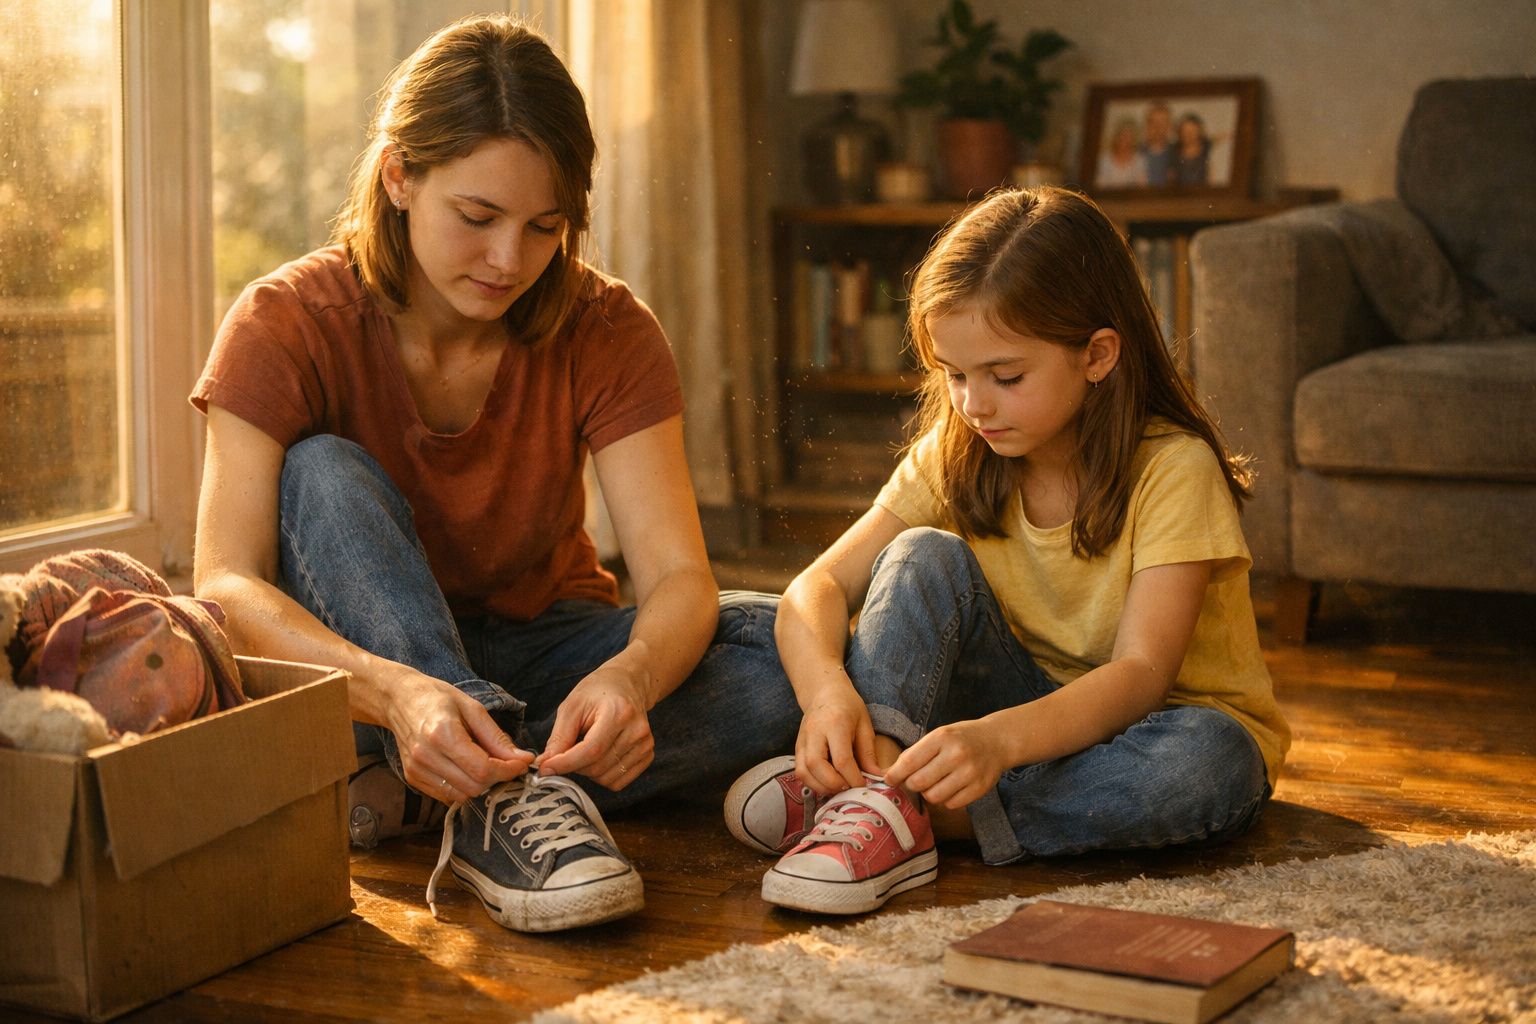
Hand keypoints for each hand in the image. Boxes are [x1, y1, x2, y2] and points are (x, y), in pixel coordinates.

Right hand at [387, 670, 533, 803]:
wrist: (399, 699)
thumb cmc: (438, 698)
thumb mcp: (473, 709)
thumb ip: (497, 738)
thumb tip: (523, 759)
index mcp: (442, 734)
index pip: (482, 769)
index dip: (507, 770)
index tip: (522, 764)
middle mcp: (426, 756)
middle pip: (474, 786)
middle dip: (496, 778)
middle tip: (505, 763)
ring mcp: (416, 770)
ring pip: (461, 796)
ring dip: (480, 785)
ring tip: (484, 764)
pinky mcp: (412, 778)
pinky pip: (446, 795)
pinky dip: (462, 787)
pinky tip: (465, 768)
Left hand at [536, 661, 653, 790]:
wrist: (626, 684)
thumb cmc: (597, 692)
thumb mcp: (572, 706)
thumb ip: (559, 738)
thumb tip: (546, 765)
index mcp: (619, 712)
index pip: (591, 750)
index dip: (566, 763)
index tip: (545, 768)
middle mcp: (637, 730)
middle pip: (597, 767)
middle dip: (574, 766)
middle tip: (567, 750)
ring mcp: (645, 744)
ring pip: (606, 778)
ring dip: (588, 771)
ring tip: (586, 749)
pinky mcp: (648, 755)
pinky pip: (618, 782)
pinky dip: (602, 776)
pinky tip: (599, 756)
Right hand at [795, 680, 876, 794]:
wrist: (824, 692)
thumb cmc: (848, 706)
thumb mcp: (864, 724)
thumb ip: (868, 752)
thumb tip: (877, 777)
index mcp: (835, 724)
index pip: (842, 760)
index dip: (853, 778)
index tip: (864, 786)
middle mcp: (814, 732)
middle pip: (817, 766)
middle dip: (835, 784)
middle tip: (850, 788)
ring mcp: (802, 740)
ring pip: (804, 772)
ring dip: (821, 787)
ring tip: (839, 787)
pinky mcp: (797, 747)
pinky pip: (800, 771)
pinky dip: (812, 783)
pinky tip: (827, 783)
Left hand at [884, 719, 1009, 809]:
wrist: (997, 741)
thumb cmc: (961, 738)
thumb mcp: (939, 735)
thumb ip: (916, 753)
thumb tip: (890, 775)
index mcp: (942, 738)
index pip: (909, 762)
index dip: (895, 774)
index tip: (888, 780)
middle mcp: (956, 755)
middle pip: (919, 782)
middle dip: (912, 784)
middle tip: (916, 780)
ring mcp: (970, 773)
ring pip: (934, 797)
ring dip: (929, 793)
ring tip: (935, 783)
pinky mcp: (980, 788)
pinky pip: (951, 804)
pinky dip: (946, 800)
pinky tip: (951, 787)